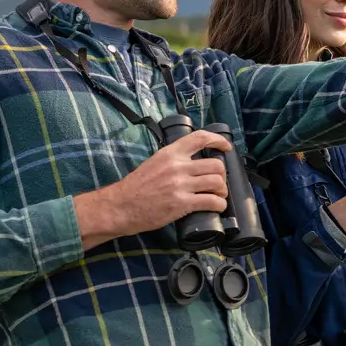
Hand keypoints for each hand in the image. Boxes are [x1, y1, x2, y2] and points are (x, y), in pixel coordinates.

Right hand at [76, 130, 230, 249]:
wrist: (119, 206)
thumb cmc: (135, 188)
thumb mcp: (154, 164)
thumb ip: (173, 161)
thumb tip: (192, 163)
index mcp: (170, 154)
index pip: (200, 138)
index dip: (219, 140)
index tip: (227, 147)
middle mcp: (177, 166)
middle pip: (216, 165)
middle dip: (222, 175)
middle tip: (219, 183)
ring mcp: (180, 185)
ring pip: (217, 183)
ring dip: (222, 191)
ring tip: (218, 196)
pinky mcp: (182, 203)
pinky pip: (212, 201)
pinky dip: (219, 205)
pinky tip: (217, 207)